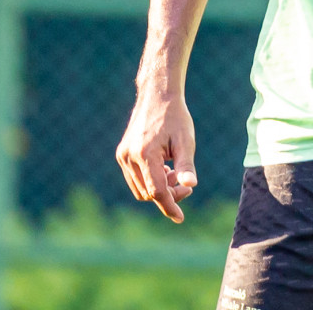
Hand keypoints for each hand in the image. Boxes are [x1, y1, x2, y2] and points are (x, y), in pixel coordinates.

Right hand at [116, 89, 198, 222]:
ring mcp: (123, 156)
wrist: (157, 95)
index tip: (180, 218)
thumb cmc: (175, 117)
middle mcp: (129, 157)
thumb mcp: (186, 140)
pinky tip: (164, 168)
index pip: (156, 191)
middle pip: (149, 193)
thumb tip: (190, 186)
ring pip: (140, 189)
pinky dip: (150, 181)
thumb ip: (186, 165)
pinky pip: (135, 179)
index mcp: (145, 154)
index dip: (169, 206)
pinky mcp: (122, 154)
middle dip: (168, 195)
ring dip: (159, 188)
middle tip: (186, 185)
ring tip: (175, 172)